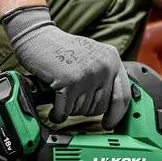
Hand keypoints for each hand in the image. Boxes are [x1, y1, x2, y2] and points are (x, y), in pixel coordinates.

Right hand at [1, 6, 130, 128]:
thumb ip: (104, 74)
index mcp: (112, 59)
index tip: (109, 123)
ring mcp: (88, 74)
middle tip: (73, 102)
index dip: (116, 115)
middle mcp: (104, 66)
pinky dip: (58, 114)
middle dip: (85, 110)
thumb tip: (111, 104)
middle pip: (100, 107)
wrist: (38, 36)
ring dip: (69, 110)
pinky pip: (65, 111)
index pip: (123, 95)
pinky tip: (54, 110)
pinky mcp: (69, 82)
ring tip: (62, 98)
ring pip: (82, 110)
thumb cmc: (61, 48)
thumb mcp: (91, 55)